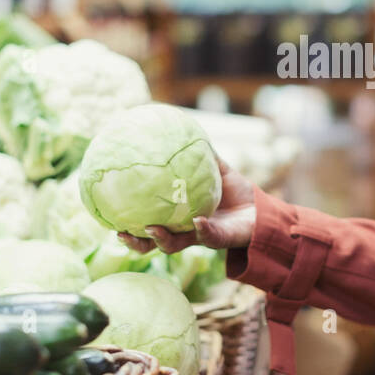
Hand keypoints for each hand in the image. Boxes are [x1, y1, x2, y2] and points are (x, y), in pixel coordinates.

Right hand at [117, 153, 256, 254]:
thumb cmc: (236, 193)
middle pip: (154, 243)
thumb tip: (185, 129)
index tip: (111, 219)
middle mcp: (186, 231)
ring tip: (151, 228)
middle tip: (121, 232)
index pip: (149, 224)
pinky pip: (208, 237)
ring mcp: (201, 237)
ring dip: (161, 239)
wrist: (262, 211)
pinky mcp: (220, 240)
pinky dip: (201, 230)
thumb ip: (202, 155)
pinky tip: (197, 221)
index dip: (130, 224)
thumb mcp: (217, 170)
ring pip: (175, 245)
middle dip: (137, 242)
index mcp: (179, 217)